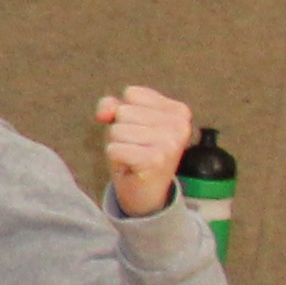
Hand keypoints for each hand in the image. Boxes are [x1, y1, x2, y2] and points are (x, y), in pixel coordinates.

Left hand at [98, 83, 194, 217]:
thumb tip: (105, 113)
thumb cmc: (135, 150)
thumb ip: (112, 105)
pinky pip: (114, 148)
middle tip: (135, 147)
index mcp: (178, 110)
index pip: (132, 93)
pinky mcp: (155, 160)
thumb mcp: (124, 121)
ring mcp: (170, 143)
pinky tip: (131, 166)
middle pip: (123, 111)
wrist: (146, 191)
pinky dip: (116, 158)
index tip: (140, 130)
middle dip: (121, 130)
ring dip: (118, 144)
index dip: (124, 112)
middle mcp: (180, 125)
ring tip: (133, 156)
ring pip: (117, 130)